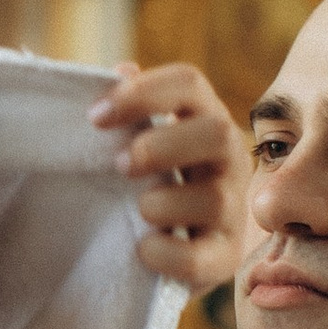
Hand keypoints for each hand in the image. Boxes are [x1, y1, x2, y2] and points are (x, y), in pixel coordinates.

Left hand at [92, 61, 246, 292]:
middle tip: (119, 165)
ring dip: (163, 203)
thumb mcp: (136, 139)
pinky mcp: (224, 258)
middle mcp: (228, 160)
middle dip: (162, 146)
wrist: (166, 247)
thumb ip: (128, 108)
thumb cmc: (145, 178)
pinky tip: (143, 248)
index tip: (94, 118)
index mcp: (203, 118)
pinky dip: (167, 253)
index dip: (142, 93)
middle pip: (217, 132)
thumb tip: (122, 70)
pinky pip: (203, 258)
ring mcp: (232, 209)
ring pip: (214, 198)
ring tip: (137, 209)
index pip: (188, 83)